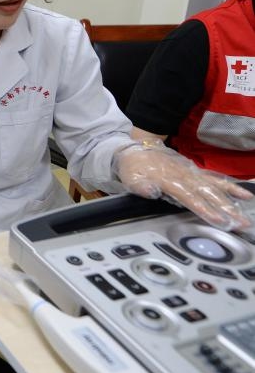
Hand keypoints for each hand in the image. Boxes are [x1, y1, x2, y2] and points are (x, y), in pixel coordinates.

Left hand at [114, 141, 251, 229]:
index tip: (218, 220)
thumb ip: (140, 186)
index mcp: (169, 181)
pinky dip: (231, 187)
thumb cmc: (134, 168)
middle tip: (240, 223)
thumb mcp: (130, 178)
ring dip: (231, 202)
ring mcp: (192, 174)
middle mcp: (184, 177)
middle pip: (208, 195)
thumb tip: (151, 192)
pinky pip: (216, 179)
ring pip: (215, 189)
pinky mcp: (196, 173)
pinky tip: (245, 194)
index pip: (190, 198)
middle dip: (225, 210)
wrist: (137, 150)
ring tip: (244, 215)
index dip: (204, 209)